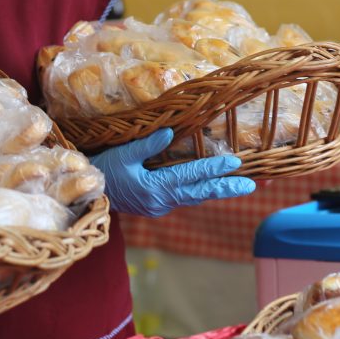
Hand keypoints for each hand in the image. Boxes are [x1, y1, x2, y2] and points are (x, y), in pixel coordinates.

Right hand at [89, 128, 256, 216]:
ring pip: (194, 198)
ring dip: (215, 191)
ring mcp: (160, 206)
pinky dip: (199, 192)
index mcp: (155, 188)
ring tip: (236, 186)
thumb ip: (148, 145)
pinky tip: (208, 187)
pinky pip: (184, 198)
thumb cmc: (104, 170)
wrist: (90, 194)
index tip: (234, 162)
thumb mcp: (124, 154)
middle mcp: (162, 201)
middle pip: (200, 193)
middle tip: (250, 185)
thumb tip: (169, 132)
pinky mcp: (156, 206)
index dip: (214, 168)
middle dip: (225, 188)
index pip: (191, 176)